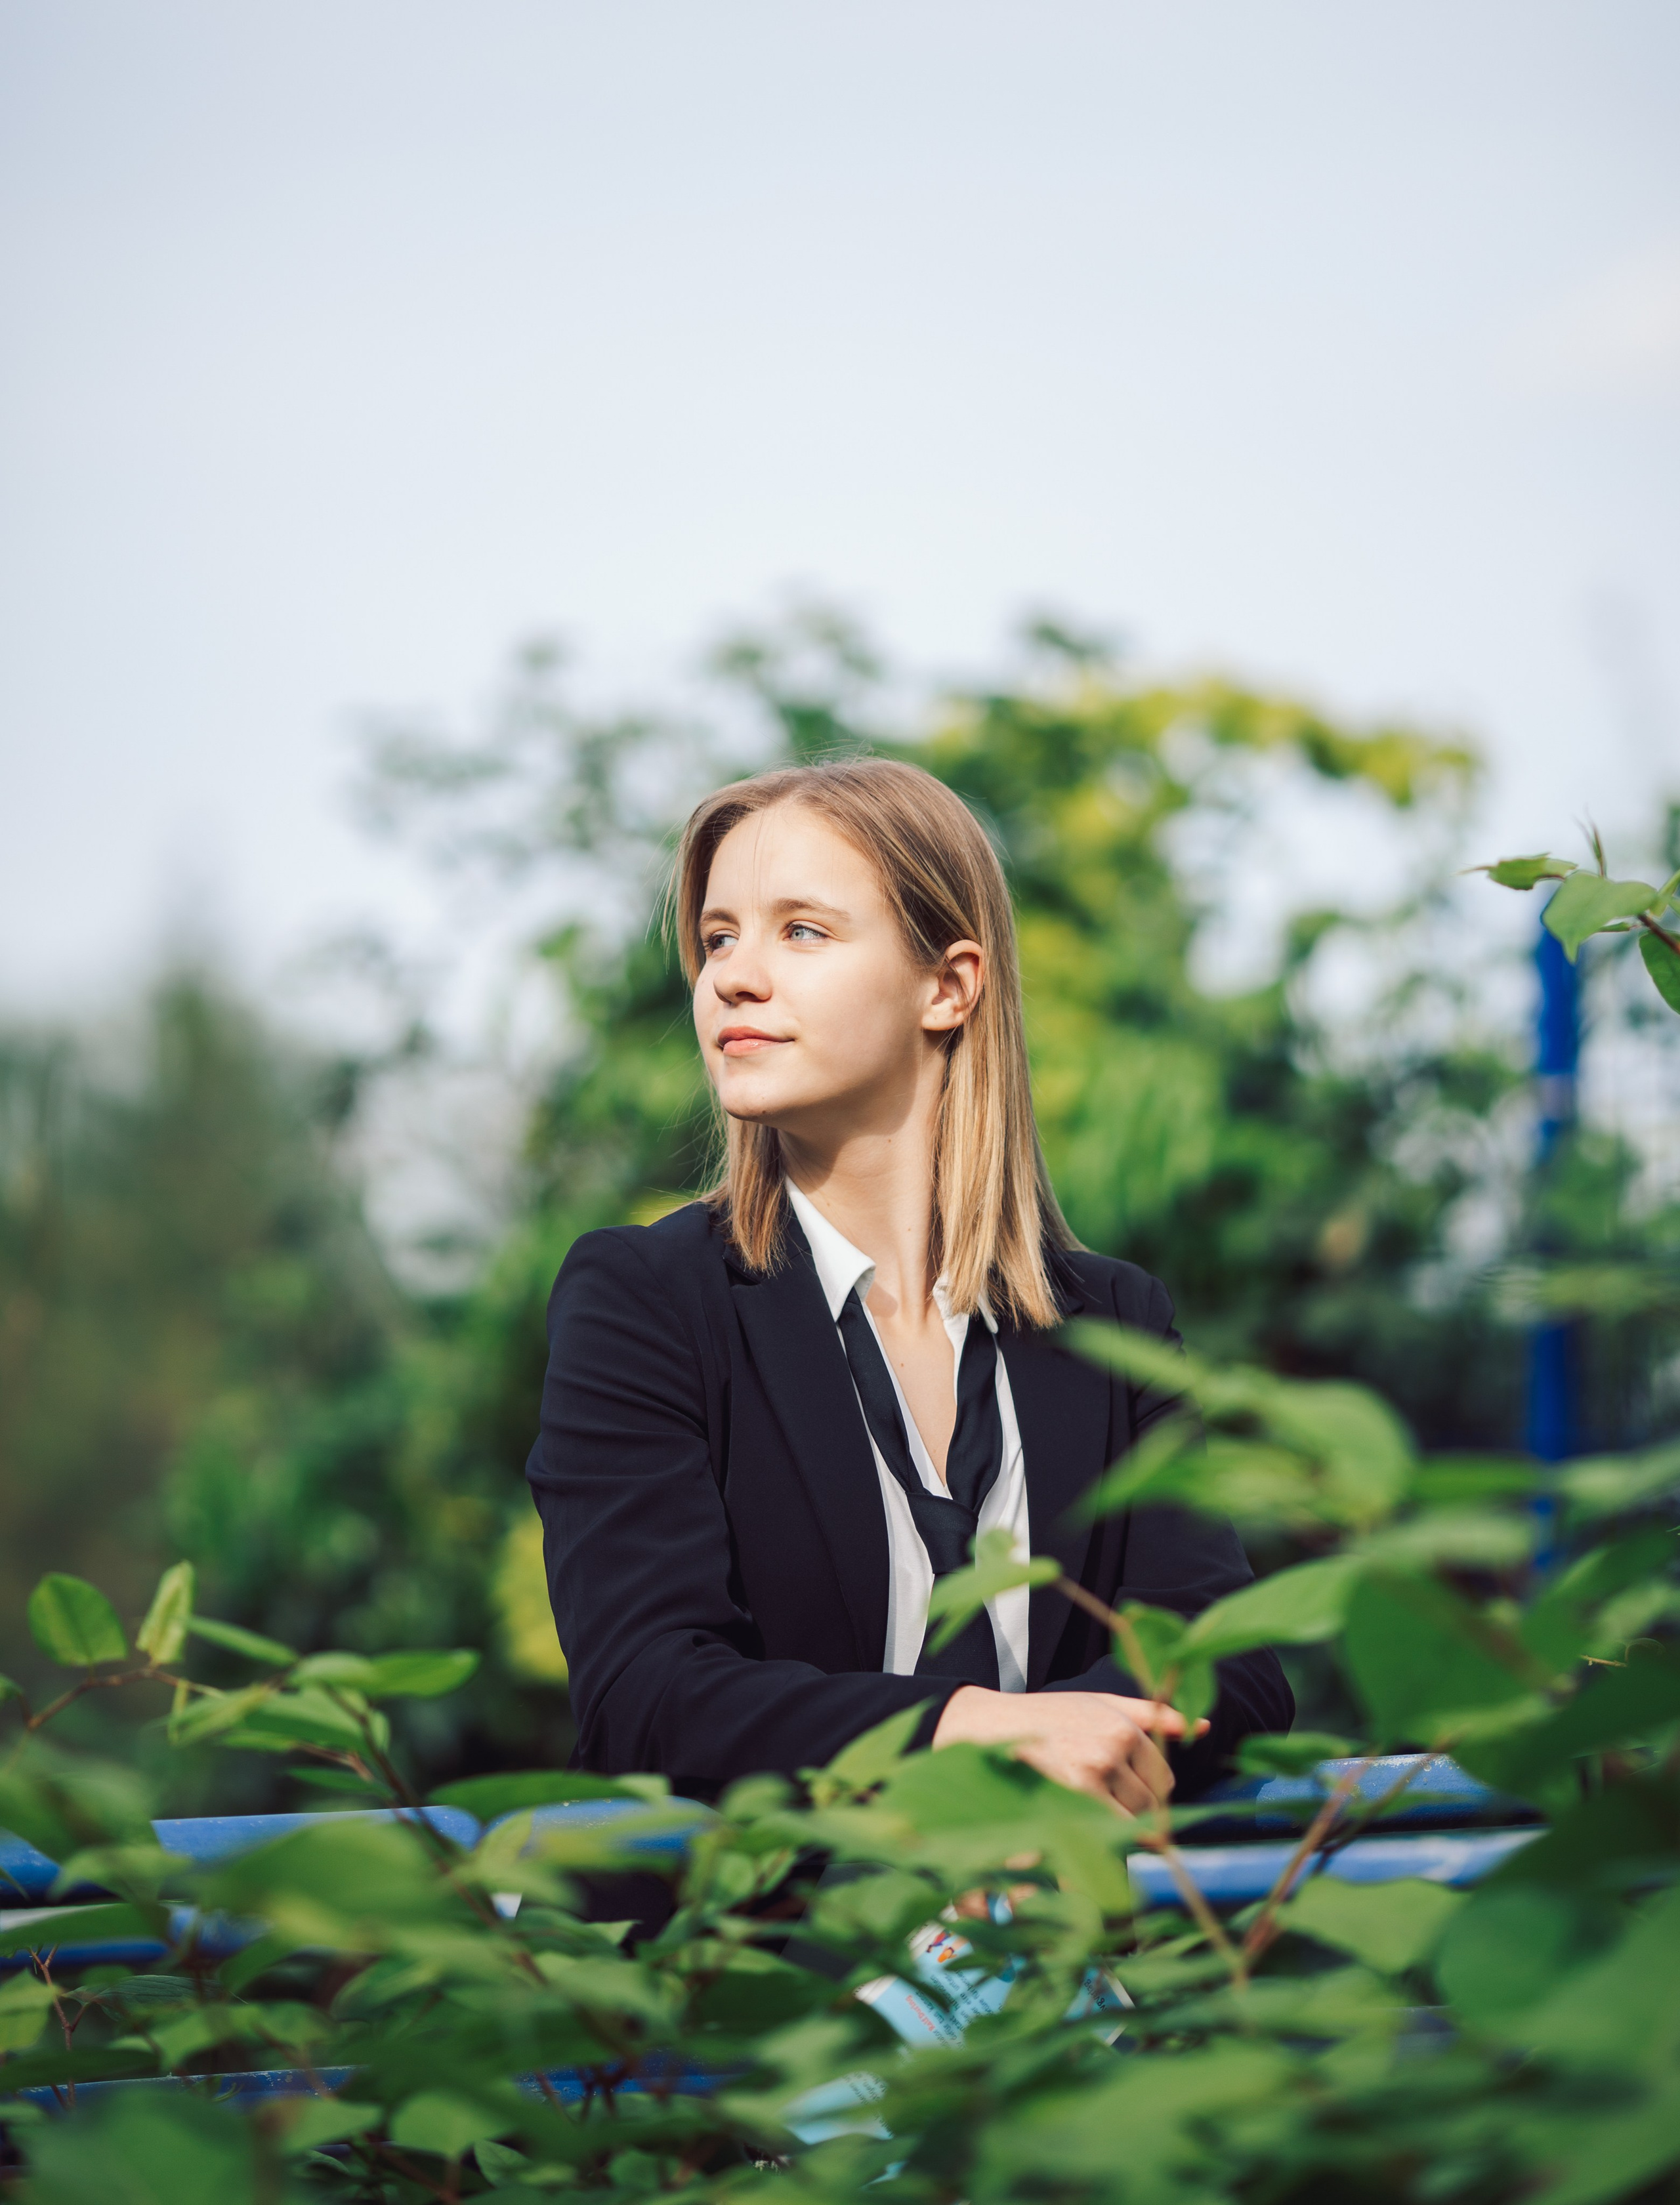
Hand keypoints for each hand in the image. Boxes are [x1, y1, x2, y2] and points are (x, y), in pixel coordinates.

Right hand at [931, 1686, 1208, 1814]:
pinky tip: (1086, 1840)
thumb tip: (1200, 1726)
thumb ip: (1151, 1715)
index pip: (1163, 1779)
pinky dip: (1103, 1845)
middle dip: (1132, 1810)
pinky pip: (1105, 1839)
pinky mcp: (1066, 1806)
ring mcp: (1088, 1780)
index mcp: (1122, 1728)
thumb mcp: (1099, 1704)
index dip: (1146, 1789)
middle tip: (1100, 1801)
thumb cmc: (1048, 1717)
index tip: (1120, 1787)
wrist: (986, 1730)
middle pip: (1149, 1806)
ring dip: (1116, 1829)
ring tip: (1086, 1812)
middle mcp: (1110, 1751)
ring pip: (1129, 1826)